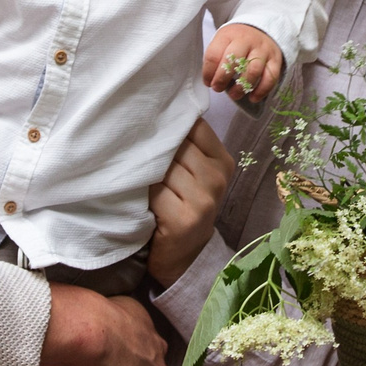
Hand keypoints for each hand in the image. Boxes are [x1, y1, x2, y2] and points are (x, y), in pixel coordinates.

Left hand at [147, 118, 231, 286]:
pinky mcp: (185, 219)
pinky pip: (155, 191)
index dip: (170, 125)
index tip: (151, 125)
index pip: (195, 126)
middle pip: (176, 145)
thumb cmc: (181, 206)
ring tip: (143, 182)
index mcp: (223, 161)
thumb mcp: (193, 174)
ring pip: (164, 166)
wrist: (182, 255)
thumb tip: (158, 109)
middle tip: (142, 160)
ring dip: (148, 173)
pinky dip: (144, 194)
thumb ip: (186, 146)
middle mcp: (218, 178)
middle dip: (155, 150)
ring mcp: (204, 200)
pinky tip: (144, 202)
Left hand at [202, 23, 285, 103]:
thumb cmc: (236, 40)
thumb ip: (215, 59)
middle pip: (234, 60)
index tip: (208, 82)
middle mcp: (247, 40)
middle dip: (222, 78)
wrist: (261, 29)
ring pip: (253, 70)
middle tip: (218, 88)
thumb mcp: (222, 41)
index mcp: (228, 35)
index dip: (208, 72)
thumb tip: (210, 81)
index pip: (214, 54)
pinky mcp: (275, 59)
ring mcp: (263, 49)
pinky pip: (270, 77)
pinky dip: (261, 91)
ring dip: (242, 87)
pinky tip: (253, 98)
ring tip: (234, 95)